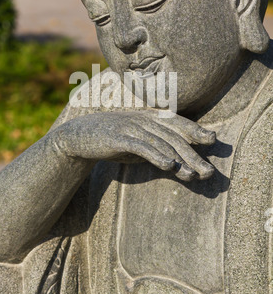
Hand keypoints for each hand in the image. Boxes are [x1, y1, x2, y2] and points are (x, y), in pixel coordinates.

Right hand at [53, 110, 215, 181]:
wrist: (79, 137)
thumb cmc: (114, 141)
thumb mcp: (137, 144)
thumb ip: (157, 149)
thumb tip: (180, 165)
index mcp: (150, 118)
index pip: (177, 123)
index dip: (196, 130)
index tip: (213, 140)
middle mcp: (143, 120)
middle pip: (174, 137)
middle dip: (193, 155)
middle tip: (209, 172)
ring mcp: (131, 127)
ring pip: (161, 143)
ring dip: (180, 159)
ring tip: (194, 175)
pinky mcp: (118, 138)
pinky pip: (141, 146)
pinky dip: (156, 155)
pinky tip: (168, 165)